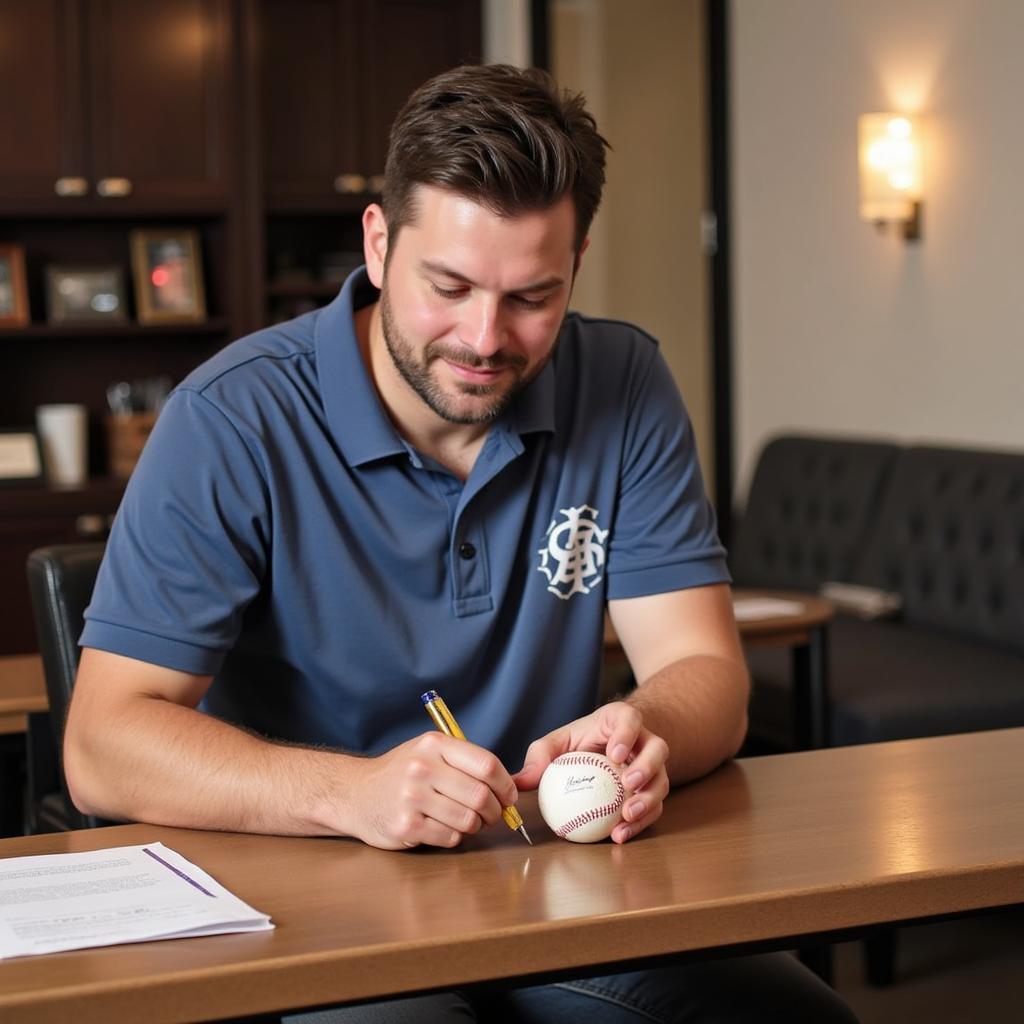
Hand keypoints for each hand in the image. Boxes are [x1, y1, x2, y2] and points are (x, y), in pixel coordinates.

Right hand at [345, 732, 518, 850]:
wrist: (355, 793)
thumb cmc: (401, 773)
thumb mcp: (429, 752)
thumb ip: (465, 762)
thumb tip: (511, 786)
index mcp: (434, 744)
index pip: (487, 765)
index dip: (506, 785)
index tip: (509, 796)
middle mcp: (423, 767)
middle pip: (481, 796)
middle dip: (495, 811)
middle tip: (492, 815)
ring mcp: (412, 797)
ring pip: (468, 820)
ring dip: (475, 826)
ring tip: (466, 821)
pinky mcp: (406, 825)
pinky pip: (450, 837)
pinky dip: (454, 837)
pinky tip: (442, 827)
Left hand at [511, 702, 669, 843]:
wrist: (604, 752)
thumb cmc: (579, 744)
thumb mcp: (557, 743)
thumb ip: (540, 756)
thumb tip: (519, 782)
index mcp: (621, 720)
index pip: (630, 719)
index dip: (627, 734)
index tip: (614, 754)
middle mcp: (644, 741)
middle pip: (658, 749)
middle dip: (646, 767)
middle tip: (628, 785)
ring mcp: (653, 767)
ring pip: (661, 780)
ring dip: (648, 800)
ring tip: (626, 816)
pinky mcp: (654, 790)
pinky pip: (655, 807)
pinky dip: (640, 822)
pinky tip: (620, 835)